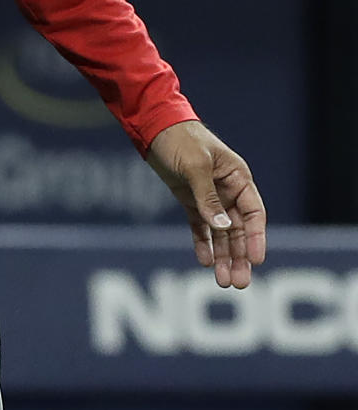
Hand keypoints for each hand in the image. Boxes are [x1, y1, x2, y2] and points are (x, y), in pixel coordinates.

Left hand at [146, 121, 265, 288]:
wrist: (153, 126)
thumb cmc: (181, 139)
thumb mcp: (195, 166)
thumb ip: (208, 198)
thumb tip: (223, 228)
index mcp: (237, 177)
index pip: (254, 213)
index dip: (257, 237)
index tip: (257, 259)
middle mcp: (227, 190)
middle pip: (239, 229)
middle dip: (240, 256)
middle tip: (239, 283)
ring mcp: (209, 197)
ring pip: (221, 233)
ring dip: (223, 256)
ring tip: (224, 281)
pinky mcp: (190, 200)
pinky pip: (200, 227)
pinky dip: (203, 244)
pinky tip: (204, 261)